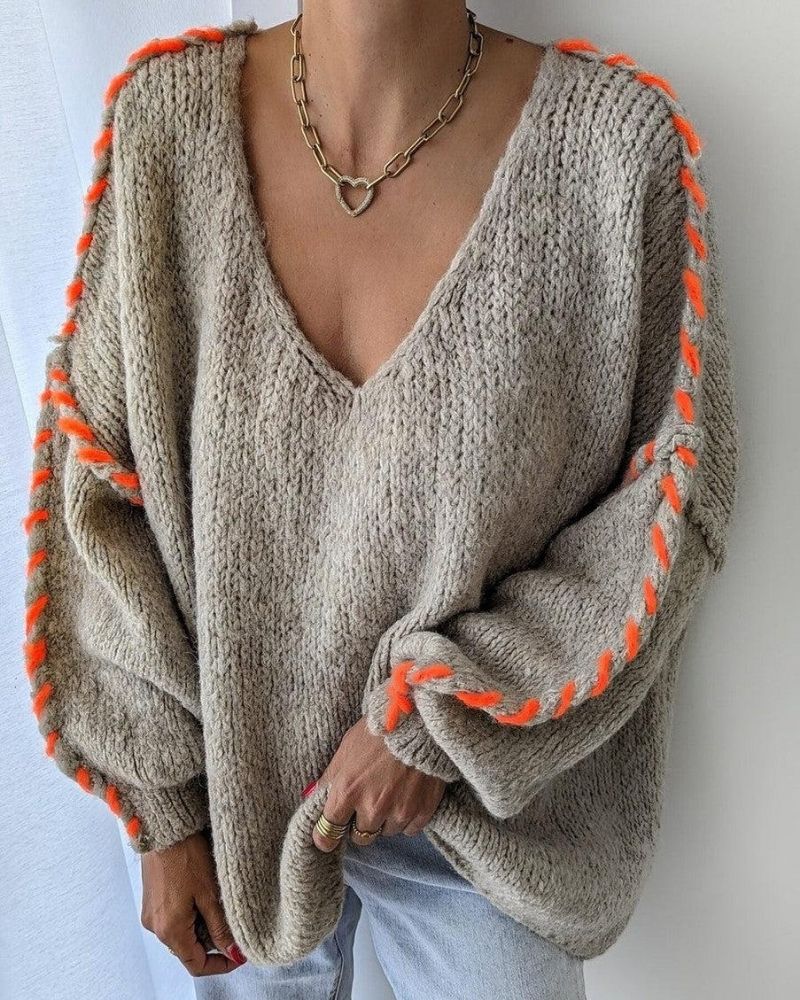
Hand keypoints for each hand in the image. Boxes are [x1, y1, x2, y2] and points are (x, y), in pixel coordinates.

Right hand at [141, 829, 247, 975]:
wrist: (165, 828)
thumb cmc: (186, 855)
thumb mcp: (210, 893)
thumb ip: (221, 927)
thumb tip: (233, 952)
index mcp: (170, 930)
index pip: (196, 965)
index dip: (221, 964)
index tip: (239, 954)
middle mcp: (156, 927)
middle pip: (189, 950)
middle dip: (213, 942)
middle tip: (232, 921)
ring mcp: (151, 914)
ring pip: (182, 934)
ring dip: (202, 927)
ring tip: (218, 902)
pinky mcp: (151, 901)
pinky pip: (174, 920)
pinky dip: (191, 916)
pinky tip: (203, 895)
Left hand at [310, 715, 447, 851]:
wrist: (420, 721)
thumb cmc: (378, 731)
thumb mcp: (346, 749)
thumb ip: (329, 778)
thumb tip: (312, 797)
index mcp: (347, 792)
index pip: (328, 833)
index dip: (326, 836)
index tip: (328, 836)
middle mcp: (372, 807)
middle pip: (360, 837)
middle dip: (361, 823)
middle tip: (368, 802)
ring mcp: (399, 812)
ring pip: (386, 832)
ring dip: (386, 819)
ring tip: (392, 793)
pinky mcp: (423, 812)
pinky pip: (410, 829)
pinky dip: (407, 817)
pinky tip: (409, 796)